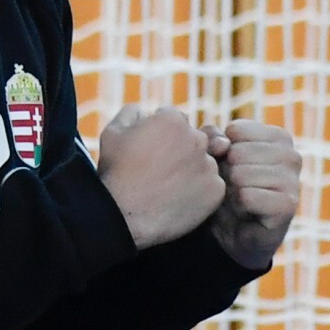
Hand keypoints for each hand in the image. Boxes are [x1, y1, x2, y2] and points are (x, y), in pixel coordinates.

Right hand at [97, 105, 224, 250]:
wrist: (123, 217)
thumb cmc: (116, 174)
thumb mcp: (113, 132)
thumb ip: (133, 112)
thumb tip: (146, 112)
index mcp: (173, 120)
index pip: (175, 121)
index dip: (161, 136)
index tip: (150, 152)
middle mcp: (197, 139)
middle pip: (194, 140)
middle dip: (180, 150)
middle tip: (159, 171)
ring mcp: (209, 165)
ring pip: (204, 162)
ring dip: (191, 170)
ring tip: (167, 188)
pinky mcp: (216, 191)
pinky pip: (212, 186)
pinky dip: (199, 192)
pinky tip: (178, 199)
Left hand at [206, 119, 299, 270]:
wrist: (234, 232)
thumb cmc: (227, 188)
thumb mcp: (214, 156)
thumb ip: (211, 137)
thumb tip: (223, 144)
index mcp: (279, 138)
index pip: (235, 131)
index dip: (222, 152)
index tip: (230, 168)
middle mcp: (292, 156)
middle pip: (237, 153)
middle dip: (225, 173)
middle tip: (234, 189)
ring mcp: (294, 181)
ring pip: (241, 175)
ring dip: (231, 192)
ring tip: (239, 200)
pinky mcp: (288, 206)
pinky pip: (247, 196)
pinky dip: (238, 206)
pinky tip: (246, 212)